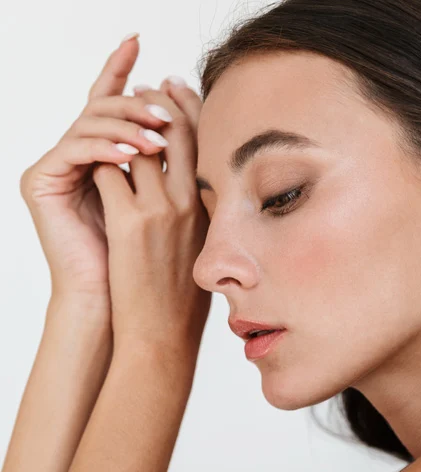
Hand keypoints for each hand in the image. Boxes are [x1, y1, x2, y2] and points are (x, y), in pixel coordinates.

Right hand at [19, 35, 172, 306]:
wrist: (119, 300)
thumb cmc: (150, 256)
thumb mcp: (170, 198)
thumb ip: (174, 160)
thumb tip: (194, 119)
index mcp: (106, 156)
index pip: (115, 103)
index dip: (122, 68)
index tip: (138, 37)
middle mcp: (81, 155)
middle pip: (106, 106)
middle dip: (138, 102)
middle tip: (165, 109)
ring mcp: (60, 166)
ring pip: (91, 122)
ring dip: (127, 125)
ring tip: (156, 138)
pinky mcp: (42, 181)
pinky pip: (76, 150)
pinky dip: (105, 148)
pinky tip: (133, 155)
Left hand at [92, 74, 210, 353]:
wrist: (165, 332)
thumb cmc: (184, 295)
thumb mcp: (207, 247)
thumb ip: (205, 210)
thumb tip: (197, 184)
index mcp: (213, 207)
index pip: (205, 142)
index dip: (190, 107)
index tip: (176, 86)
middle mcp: (192, 202)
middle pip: (177, 132)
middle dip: (159, 102)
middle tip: (145, 86)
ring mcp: (161, 210)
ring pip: (139, 148)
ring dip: (124, 129)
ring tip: (112, 120)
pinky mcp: (129, 223)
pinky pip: (110, 174)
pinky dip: (101, 162)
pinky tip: (95, 160)